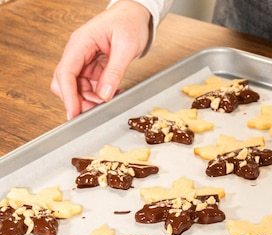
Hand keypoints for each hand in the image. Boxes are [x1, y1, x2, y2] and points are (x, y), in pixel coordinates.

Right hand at [50, 1, 151, 119]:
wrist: (135, 14)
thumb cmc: (130, 22)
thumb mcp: (127, 47)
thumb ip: (115, 71)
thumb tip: (104, 94)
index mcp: (81, 43)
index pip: (66, 73)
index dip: (68, 96)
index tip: (73, 113)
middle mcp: (78, 52)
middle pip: (66, 83)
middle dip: (79, 100)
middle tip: (98, 111)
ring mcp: (84, 60)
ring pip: (78, 88)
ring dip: (92, 99)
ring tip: (112, 101)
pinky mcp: (93, 66)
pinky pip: (91, 85)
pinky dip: (100, 94)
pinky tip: (113, 94)